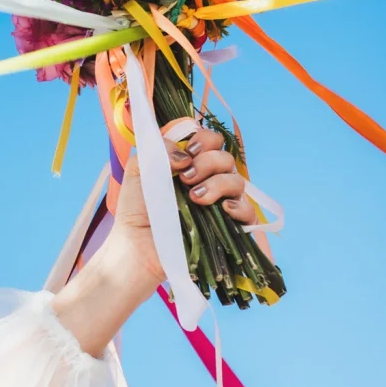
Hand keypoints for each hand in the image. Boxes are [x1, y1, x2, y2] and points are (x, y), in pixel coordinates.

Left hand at [113, 128, 256, 284]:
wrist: (138, 248)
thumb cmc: (136, 210)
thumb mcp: (137, 172)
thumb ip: (156, 150)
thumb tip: (184, 155)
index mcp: (190, 163)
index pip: (210, 139)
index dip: (203, 138)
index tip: (188, 151)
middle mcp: (208, 179)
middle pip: (225, 156)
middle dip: (207, 161)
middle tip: (185, 177)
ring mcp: (220, 203)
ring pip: (237, 180)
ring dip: (218, 183)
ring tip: (194, 197)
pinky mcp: (228, 226)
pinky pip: (249, 211)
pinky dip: (239, 206)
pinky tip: (223, 208)